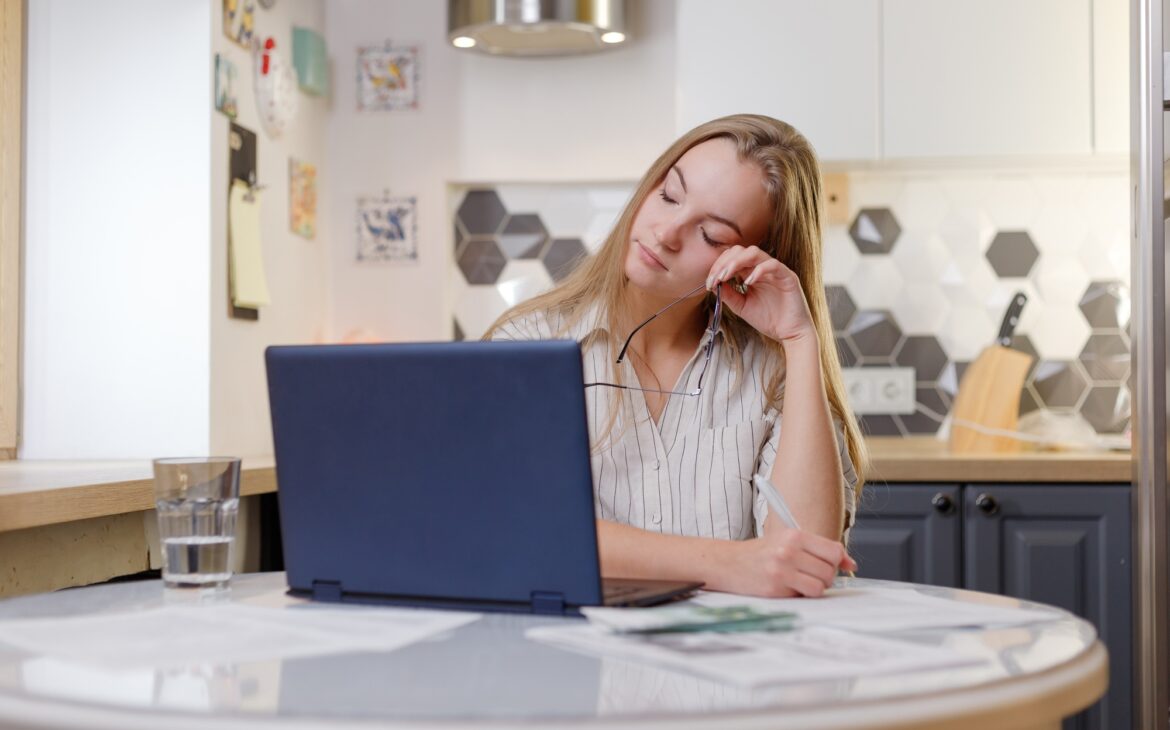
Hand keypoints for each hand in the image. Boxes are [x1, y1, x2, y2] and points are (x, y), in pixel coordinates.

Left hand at [705, 245, 814, 344]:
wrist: (789, 334)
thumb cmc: (768, 319)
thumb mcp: (742, 306)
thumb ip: (728, 294)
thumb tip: (712, 284)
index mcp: (751, 273)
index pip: (732, 258)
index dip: (718, 266)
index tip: (709, 282)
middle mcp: (762, 268)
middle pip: (740, 251)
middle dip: (723, 263)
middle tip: (714, 279)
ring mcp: (775, 270)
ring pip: (754, 252)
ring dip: (736, 262)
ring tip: (726, 276)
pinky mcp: (788, 277)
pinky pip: (772, 265)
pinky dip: (758, 271)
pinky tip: (747, 283)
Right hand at [718, 524, 856, 597]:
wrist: (727, 563)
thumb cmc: (761, 554)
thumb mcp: (788, 543)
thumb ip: (818, 550)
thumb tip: (851, 564)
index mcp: (794, 535)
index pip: (833, 550)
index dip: (837, 561)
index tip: (835, 567)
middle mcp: (789, 550)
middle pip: (829, 570)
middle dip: (824, 577)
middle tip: (809, 575)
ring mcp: (781, 570)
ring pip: (821, 585)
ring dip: (814, 588)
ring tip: (799, 583)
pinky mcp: (775, 588)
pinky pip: (806, 596)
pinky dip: (802, 595)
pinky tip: (788, 588)